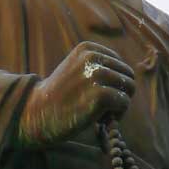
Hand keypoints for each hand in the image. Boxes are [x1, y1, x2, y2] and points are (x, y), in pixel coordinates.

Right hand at [17, 42, 134, 148]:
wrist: (37, 113)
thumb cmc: (60, 97)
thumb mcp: (77, 70)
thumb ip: (100, 67)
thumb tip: (131, 80)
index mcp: (88, 48)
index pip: (120, 65)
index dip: (113, 84)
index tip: (96, 95)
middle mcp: (93, 57)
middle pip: (128, 75)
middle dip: (119, 93)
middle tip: (101, 108)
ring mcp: (97, 75)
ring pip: (129, 89)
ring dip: (119, 105)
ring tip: (100, 113)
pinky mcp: (101, 94)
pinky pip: (124, 103)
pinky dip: (117, 114)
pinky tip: (100, 119)